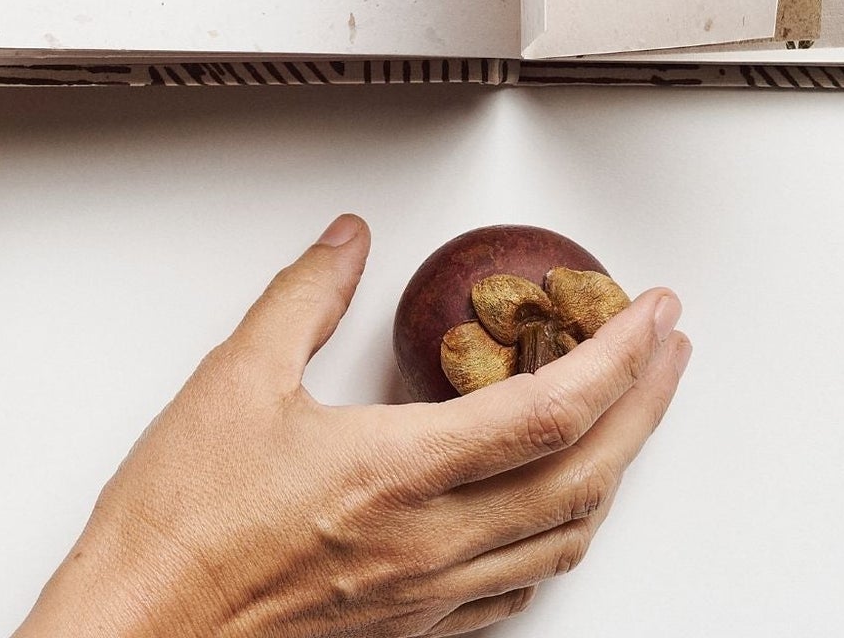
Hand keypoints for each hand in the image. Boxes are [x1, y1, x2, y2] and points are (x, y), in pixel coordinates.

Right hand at [19, 217, 690, 637]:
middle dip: (645, 405)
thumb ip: (304, 299)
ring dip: (616, 469)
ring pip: (564, 538)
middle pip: (585, 474)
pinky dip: (558, 538)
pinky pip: (515, 590)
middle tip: (668, 349)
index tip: (649, 311)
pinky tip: (554, 513)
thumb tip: (346, 243)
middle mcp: (428, 542)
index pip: (550, 408)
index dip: (618, 355)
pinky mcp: (405, 630)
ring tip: (631, 415)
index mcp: (397, 472)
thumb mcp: (232, 382)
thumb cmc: (176, 533)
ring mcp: (423, 595)